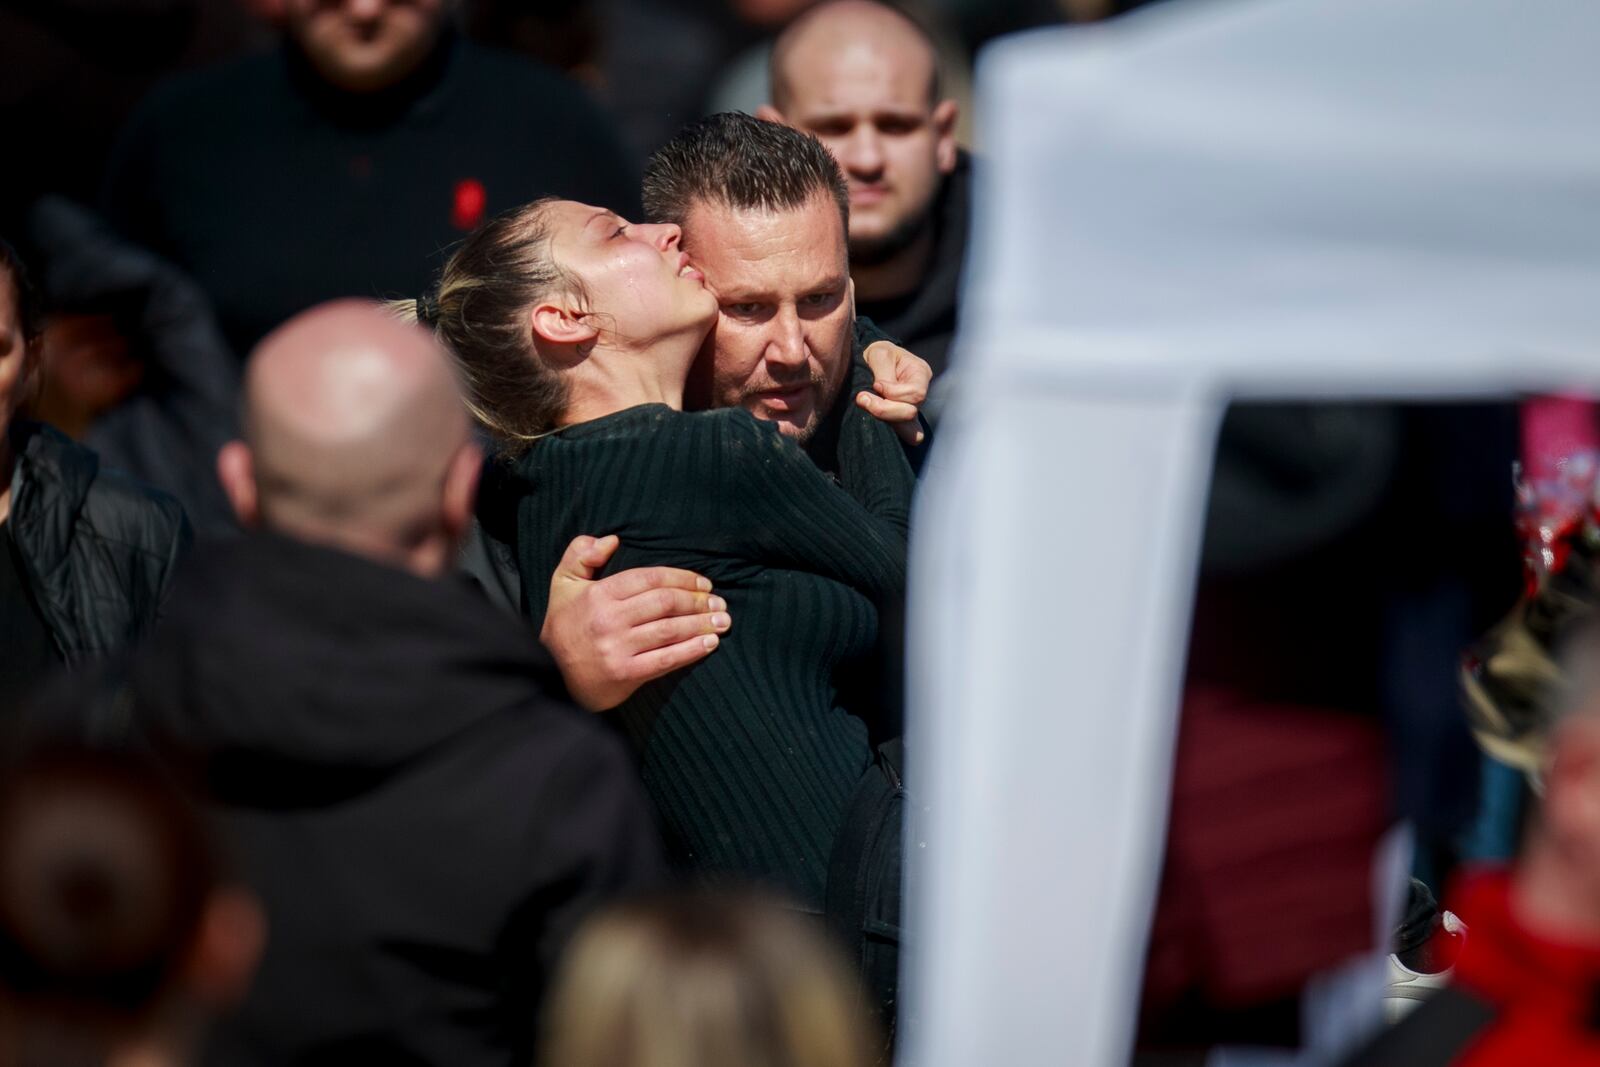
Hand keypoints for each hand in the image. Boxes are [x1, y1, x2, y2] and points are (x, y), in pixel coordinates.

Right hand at [541, 534, 730, 711]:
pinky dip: (691, 651)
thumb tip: (611, 539)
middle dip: (697, 601)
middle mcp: (609, 619)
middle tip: (719, 602)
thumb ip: (581, 554)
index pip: (649, 578)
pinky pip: (665, 659)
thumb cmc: (562, 626)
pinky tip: (710, 644)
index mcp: (598, 594)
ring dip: (701, 624)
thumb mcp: (563, 584)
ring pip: (669, 630)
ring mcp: (617, 648)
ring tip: (723, 621)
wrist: (548, 675)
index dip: (682, 578)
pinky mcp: (624, 674)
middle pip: (664, 603)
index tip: (704, 583)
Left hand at [855, 340, 929, 445]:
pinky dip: (888, 429)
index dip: (893, 393)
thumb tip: (883, 392)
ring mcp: (911, 408)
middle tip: (862, 399)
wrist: (869, 360)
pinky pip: (903, 434)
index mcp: (921, 373)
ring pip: (908, 429)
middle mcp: (920, 393)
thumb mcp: (879, 354)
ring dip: (883, 419)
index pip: (915, 394)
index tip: (875, 384)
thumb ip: (884, 374)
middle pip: (910, 413)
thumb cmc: (877, 354)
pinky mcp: (900, 420)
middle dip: (885, 409)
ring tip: (865, 405)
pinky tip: (872, 417)